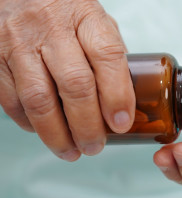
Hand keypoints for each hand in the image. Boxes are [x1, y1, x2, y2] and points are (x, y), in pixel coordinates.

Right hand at [0, 0, 134, 160]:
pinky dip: (30, 124)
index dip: (117, 95)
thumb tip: (122, 99)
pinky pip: (12, 100)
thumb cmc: (63, 10)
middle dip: (88, 125)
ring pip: (40, 99)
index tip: (121, 123)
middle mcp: (52, 28)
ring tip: (72, 151)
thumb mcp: (94, 20)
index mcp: (86, 17)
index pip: (107, 56)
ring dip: (57, 134)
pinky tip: (45, 132)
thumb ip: (108, 54)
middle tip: (96, 146)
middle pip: (75, 85)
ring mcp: (20, 43)